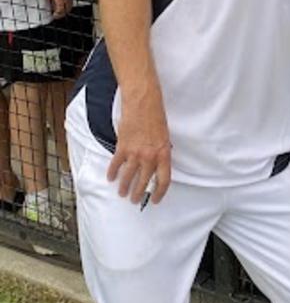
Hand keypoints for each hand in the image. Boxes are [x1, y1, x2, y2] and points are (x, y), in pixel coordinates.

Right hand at [107, 90, 171, 204]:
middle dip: (139, 193)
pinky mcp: (122, 147)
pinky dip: (113, 172)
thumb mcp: (165, 136)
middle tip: (135, 200)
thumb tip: (156, 164)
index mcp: (164, 154)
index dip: (160, 192)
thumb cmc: (156, 116)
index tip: (156, 199)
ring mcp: (135, 153)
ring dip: (124, 187)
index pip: (163, 180)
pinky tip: (110, 178)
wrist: (143, 103)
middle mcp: (150, 156)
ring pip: (129, 176)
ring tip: (122, 193)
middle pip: (144, 181)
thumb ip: (160, 152)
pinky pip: (116, 164)